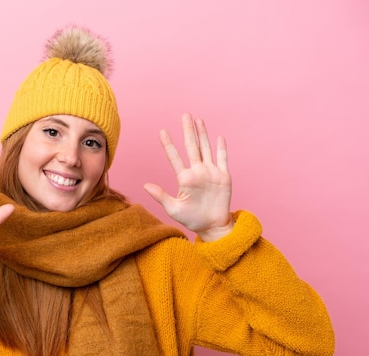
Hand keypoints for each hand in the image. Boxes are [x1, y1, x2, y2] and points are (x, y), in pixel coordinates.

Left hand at [143, 114, 232, 241]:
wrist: (212, 226)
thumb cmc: (191, 219)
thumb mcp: (173, 209)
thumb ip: (160, 196)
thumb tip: (144, 185)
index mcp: (184, 178)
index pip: (174, 157)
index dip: (168, 145)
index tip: (162, 131)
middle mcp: (197, 172)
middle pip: (192, 147)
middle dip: (188, 131)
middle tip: (184, 115)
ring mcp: (210, 173)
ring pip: (206, 148)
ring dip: (203, 134)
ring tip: (198, 120)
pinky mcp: (223, 177)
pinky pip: (222, 159)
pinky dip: (221, 148)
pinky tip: (218, 137)